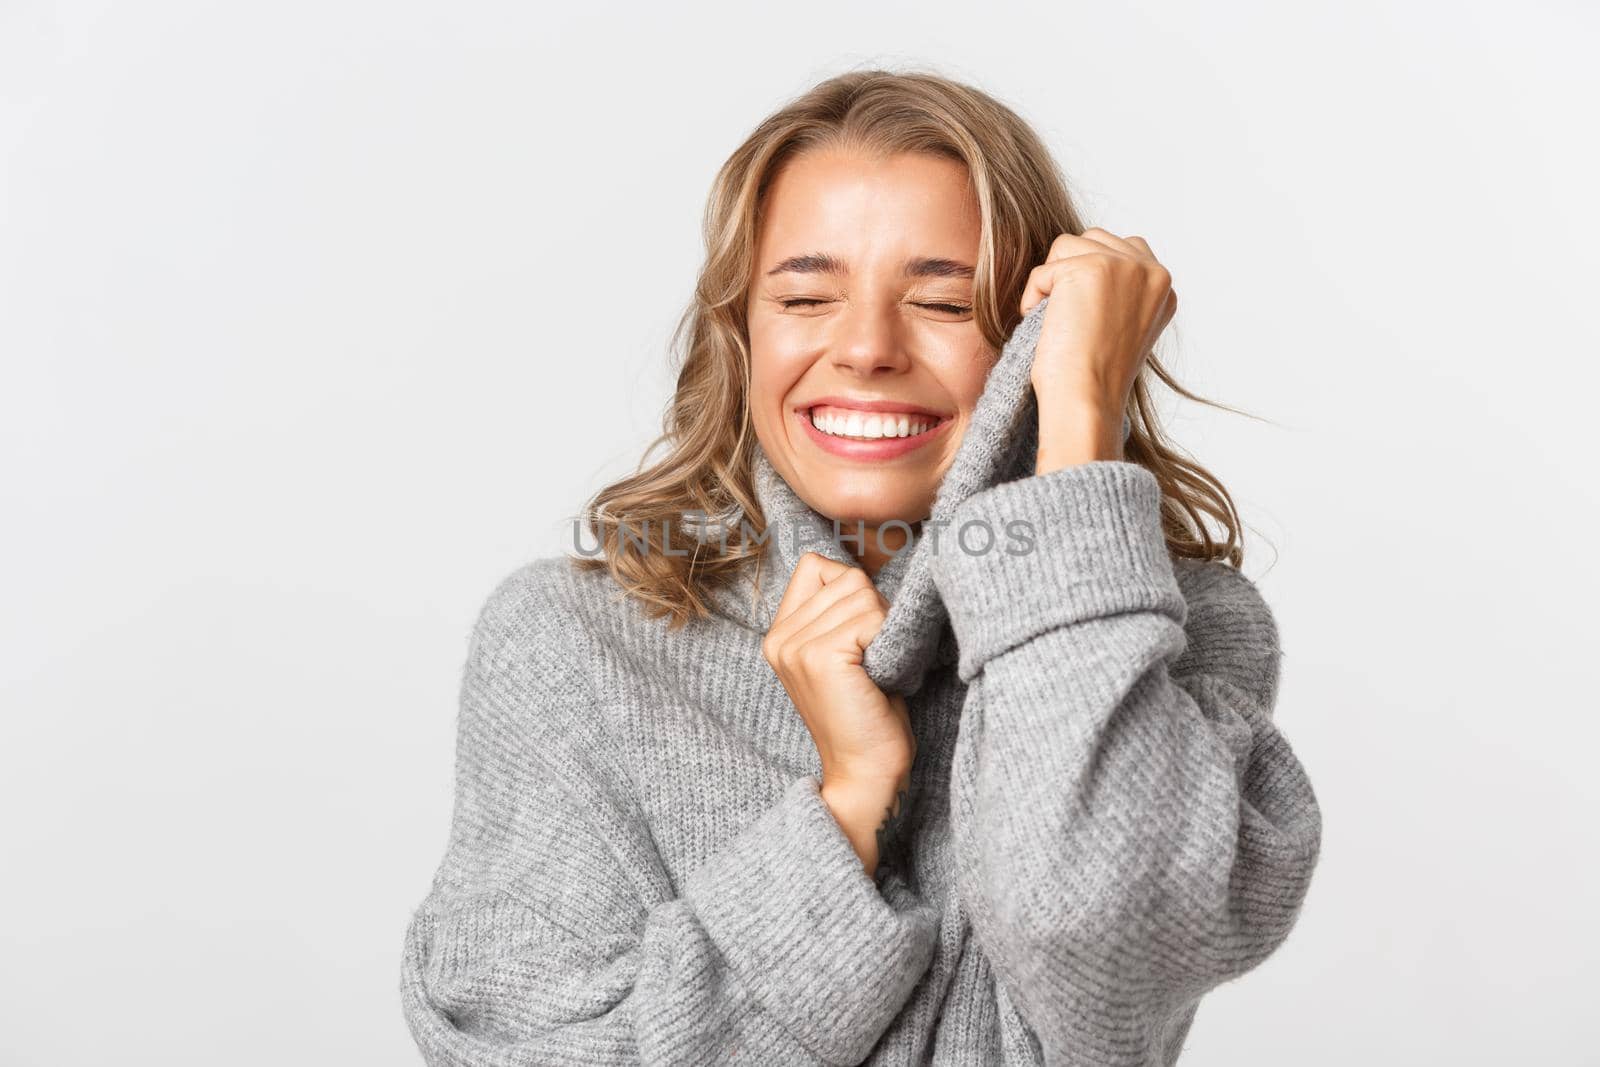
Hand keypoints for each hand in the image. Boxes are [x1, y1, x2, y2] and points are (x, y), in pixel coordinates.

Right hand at [762, 552, 914, 873]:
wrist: (864, 774)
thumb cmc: (867, 714)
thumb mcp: (843, 655)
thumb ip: (839, 612)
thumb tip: (866, 566)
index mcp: (779, 634)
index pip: (818, 566)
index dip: (852, 591)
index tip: (860, 637)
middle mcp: (780, 636)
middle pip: (847, 577)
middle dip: (875, 612)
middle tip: (873, 661)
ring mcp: (796, 646)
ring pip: (863, 593)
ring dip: (884, 628)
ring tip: (875, 669)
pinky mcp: (820, 656)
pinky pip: (871, 616)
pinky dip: (888, 641)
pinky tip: (878, 675)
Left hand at [1020, 228, 1177, 471]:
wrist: (1086, 401)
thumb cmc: (1094, 376)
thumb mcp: (1124, 326)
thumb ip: (1121, 289)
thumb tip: (1091, 259)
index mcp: (1164, 287)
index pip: (1122, 248)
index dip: (1091, 276)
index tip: (1085, 316)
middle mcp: (1152, 272)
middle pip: (1093, 239)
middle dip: (1070, 273)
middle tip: (1072, 321)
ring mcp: (1124, 266)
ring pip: (1066, 246)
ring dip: (1051, 283)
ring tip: (1061, 323)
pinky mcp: (1092, 267)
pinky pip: (1043, 270)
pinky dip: (1034, 298)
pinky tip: (1048, 328)